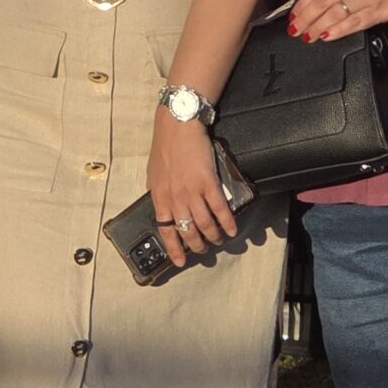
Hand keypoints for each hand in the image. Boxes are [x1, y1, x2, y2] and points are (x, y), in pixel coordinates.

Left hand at [147, 114, 239, 270]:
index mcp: (160, 196)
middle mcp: (175, 198)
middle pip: (188, 231)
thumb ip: (159, 193)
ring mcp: (192, 191)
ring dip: (213, 236)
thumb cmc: (166, 146)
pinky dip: (227, 222)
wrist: (178, 126)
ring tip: (219, 240)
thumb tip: (163, 208)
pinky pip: (219, 209)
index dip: (173, 249)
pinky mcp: (208, 183)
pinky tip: (232, 229)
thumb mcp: (155, 174)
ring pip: (204, 224)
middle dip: (197, 245)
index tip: (179, 261)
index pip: (165, 230)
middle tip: (204, 250)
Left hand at [287, 0, 387, 40]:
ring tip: (307, 37)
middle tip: (294, 30)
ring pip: (333, 15)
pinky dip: (337, 31)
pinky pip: (353, 23)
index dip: (303, 3)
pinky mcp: (379, 11)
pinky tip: (326, 37)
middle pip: (321, 2)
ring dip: (317, 27)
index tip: (294, 14)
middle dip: (304, 18)